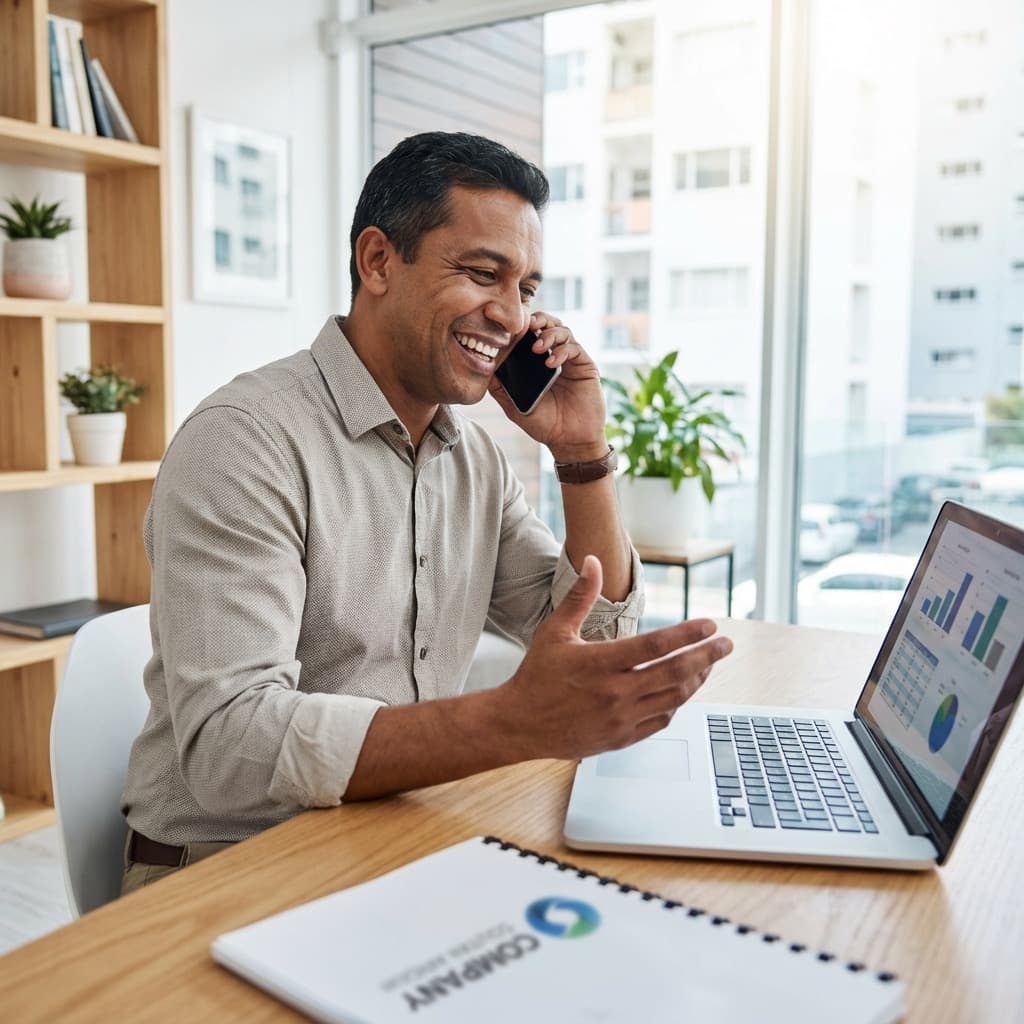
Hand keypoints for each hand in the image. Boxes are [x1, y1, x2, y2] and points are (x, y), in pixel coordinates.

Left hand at [488, 312, 607, 460]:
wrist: (569, 441)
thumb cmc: (544, 424)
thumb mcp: (514, 406)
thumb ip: (500, 387)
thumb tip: (482, 368)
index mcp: (536, 362)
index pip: (529, 333)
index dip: (520, 327)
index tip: (508, 328)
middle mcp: (554, 356)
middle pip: (548, 324)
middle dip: (537, 319)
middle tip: (527, 325)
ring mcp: (570, 360)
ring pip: (562, 331)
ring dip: (549, 334)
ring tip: (537, 348)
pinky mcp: (585, 366)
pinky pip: (575, 348)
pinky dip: (562, 351)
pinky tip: (552, 363)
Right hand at [494, 555, 732, 759]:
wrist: (520, 724)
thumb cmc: (537, 675)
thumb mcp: (555, 631)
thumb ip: (580, 596)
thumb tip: (594, 561)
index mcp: (600, 663)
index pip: (655, 646)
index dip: (687, 634)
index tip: (710, 624)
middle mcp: (615, 693)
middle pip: (675, 673)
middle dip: (707, 656)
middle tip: (726, 644)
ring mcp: (621, 719)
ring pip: (674, 698)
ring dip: (697, 679)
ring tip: (708, 664)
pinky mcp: (622, 738)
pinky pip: (661, 720)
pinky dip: (677, 703)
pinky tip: (683, 689)